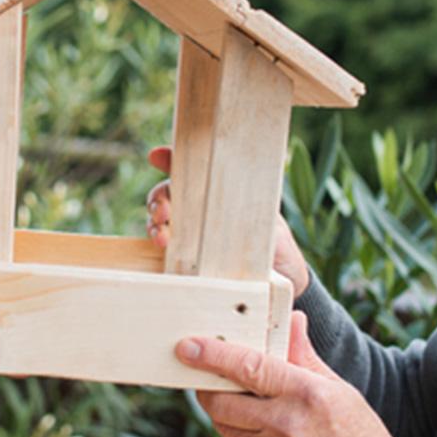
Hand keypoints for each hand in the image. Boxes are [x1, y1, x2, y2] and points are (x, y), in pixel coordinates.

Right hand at [146, 145, 308, 290]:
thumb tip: (247, 188)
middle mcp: (199, 208)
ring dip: (154, 223)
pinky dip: (156, 242)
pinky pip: (163, 245)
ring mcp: (189, 232)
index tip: (155, 156)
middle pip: (168, 193)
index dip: (169, 159)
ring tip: (161, 237)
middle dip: (159, 197)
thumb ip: (256, 206)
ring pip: (161, 219)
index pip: (190, 169)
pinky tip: (161, 245)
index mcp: (218, 192)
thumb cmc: (276, 243)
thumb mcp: (270, 219)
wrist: (282, 279)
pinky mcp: (184, 257)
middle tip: (163, 212)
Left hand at [177, 311, 407, 436]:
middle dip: (207, 384)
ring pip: (223, 424)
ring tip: (243, 397)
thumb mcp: (340, 390)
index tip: (188, 346)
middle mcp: (284, 425)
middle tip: (207, 372)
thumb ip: (305, 356)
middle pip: (219, 400)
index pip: (247, 368)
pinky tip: (266, 429)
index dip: (212, 355)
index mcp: (305, 395)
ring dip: (224, 408)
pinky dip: (243, 432)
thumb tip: (292, 321)